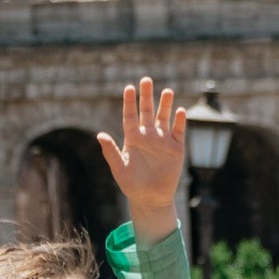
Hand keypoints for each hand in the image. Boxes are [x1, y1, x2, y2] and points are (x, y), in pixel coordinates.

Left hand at [100, 77, 188, 242]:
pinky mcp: (176, 149)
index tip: (129, 88)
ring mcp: (162, 141)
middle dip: (147, 96)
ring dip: (165, 105)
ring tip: (167, 91)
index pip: (130, 115)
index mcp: (132, 138)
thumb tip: (99, 135)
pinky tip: (180, 111)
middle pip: (147, 111)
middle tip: (146, 80)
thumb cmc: (131, 185)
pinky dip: (180, 122)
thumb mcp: (119, 168)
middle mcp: (148, 136)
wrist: (151, 199)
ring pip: (164, 118)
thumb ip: (110, 151)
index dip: (129, 102)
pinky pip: (179, 131)